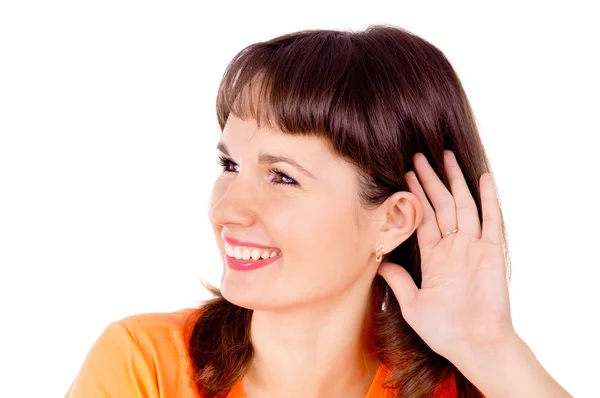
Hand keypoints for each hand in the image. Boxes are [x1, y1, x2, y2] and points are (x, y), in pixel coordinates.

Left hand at [377, 150, 513, 362]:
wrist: (475, 346)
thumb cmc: (445, 331)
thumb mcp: (412, 304)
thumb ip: (398, 281)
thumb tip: (377, 262)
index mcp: (434, 257)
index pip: (422, 218)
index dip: (414, 196)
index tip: (403, 174)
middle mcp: (452, 247)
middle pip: (439, 204)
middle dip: (429, 180)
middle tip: (418, 156)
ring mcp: (472, 247)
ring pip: (462, 205)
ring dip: (454, 181)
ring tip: (445, 156)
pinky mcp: (491, 253)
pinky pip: (491, 220)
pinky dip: (488, 199)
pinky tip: (483, 178)